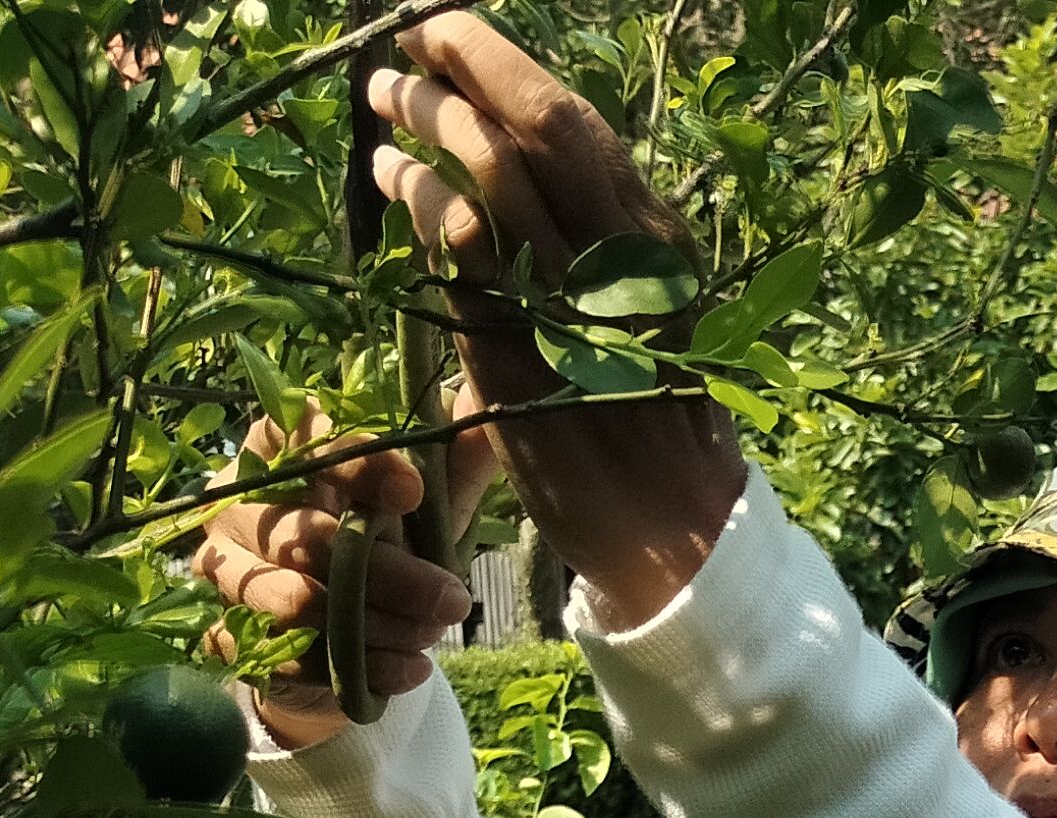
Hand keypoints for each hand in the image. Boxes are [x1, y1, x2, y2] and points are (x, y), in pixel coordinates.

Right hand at [193, 411, 479, 751]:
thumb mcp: (429, 507)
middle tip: (452, 598)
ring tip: (429, 635)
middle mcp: (237, 505)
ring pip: (290, 600)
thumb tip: (480, 398)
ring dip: (371, 625)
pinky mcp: (229, 636)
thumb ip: (452, 461)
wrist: (348, 631)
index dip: (358, 467)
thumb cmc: (386, 544)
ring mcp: (225, 572)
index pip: (305, 443)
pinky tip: (408, 667)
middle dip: (388, 573)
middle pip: (303, 536)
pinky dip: (356, 667)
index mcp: (279, 452)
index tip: (413, 492)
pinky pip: (289, 657)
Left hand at [369, 11, 743, 628]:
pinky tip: (392, 175)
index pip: (575, 124)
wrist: (672, 529)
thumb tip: (497, 178)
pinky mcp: (525, 343)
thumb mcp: (626, 315)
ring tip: (383, 101)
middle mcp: (624, 256)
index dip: (504, 66)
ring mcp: (575, 297)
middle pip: (539, 123)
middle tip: (403, 47)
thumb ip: (570, 248)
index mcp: (654, 240)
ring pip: (494, 169)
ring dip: (428, 120)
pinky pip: (461, 243)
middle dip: (465, 65)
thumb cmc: (644, 422)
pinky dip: (420, 194)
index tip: (449, 37)